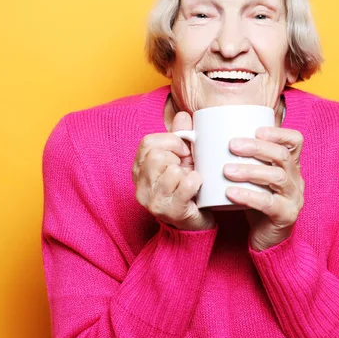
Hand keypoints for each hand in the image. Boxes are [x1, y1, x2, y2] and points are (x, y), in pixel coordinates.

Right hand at [132, 111, 214, 230]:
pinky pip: (184, 185)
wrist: (195, 222)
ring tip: (191, 180)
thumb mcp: (183, 160)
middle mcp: (140, 184)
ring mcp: (152, 200)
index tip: (184, 150)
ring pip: (170, 170)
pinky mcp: (168, 211)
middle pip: (156, 156)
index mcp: (140, 168)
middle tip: (187, 168)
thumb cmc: (187, 188)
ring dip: (187, 172)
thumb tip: (183, 114)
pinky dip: (196, 181)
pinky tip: (198, 186)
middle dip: (179, 158)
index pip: (147, 143)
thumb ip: (181, 137)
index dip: (170, 141)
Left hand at [224, 127, 303, 250]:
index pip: (295, 141)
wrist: (266, 239)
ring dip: (250, 170)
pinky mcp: (286, 216)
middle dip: (256, 147)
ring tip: (226, 170)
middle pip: (282, 156)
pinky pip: (269, 203)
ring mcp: (294, 198)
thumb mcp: (251, 178)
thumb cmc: (254, 202)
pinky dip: (249, 196)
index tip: (256, 130)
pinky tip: (230, 193)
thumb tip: (202, 135)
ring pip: (277, 177)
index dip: (279, 133)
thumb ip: (240, 159)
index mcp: (290, 166)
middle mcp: (296, 179)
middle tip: (231, 145)